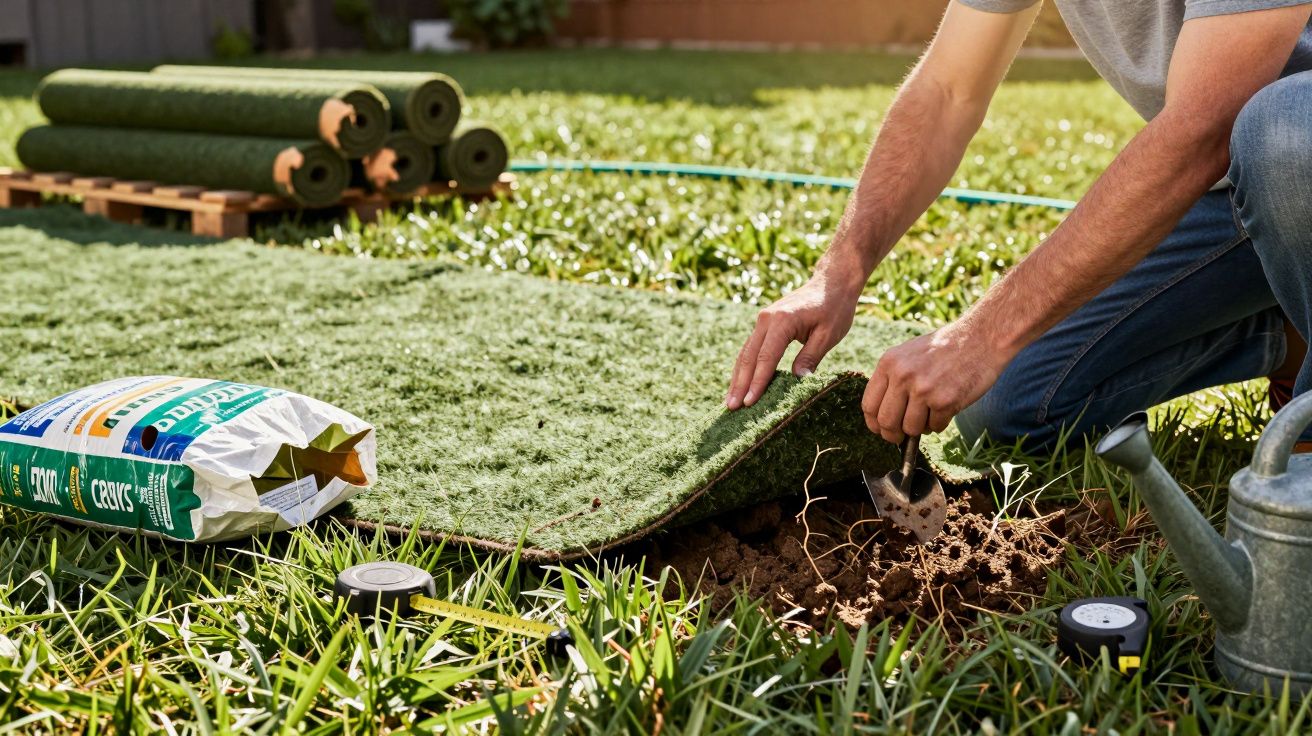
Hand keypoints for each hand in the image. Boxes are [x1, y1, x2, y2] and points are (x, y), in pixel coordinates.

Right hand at [725, 278, 859, 408]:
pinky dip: (745, 367)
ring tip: (730, 401)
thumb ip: (810, 357)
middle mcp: (766, 319)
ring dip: (738, 378)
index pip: (766, 357)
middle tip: (731, 408)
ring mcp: (763, 320)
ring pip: (745, 353)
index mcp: (782, 321)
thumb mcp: (828, 335)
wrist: (832, 282)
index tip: (749, 403)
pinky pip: (751, 348)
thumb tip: (798, 382)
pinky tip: (740, 383)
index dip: (757, 382)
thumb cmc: (834, 307)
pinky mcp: (765, 324)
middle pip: (749, 356)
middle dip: (740, 384)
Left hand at [862, 319, 1007, 442]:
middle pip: (886, 422)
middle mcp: (903, 376)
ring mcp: (924, 389)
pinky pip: (935, 427)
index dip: (874, 424)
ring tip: (930, 414)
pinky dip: (939, 424)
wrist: (980, 338)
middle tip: (902, 437)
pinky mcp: (946, 401)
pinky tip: (946, 408)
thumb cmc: (944, 348)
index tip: (882, 430)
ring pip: (911, 428)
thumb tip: (881, 418)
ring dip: (920, 428)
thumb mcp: (908, 354)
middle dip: (893, 435)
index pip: (869, 405)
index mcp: (889, 363)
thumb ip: (892, 380)